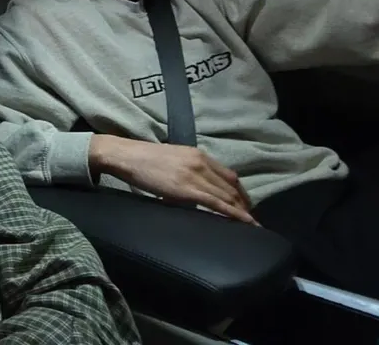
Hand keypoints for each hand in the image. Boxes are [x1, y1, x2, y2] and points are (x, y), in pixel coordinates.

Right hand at [89, 135, 257, 224]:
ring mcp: (196, 176)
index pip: (228, 174)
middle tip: (251, 217)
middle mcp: (202, 163)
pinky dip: (234, 213)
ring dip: (242, 210)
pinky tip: (243, 222)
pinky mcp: (188, 189)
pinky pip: (217, 203)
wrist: (127, 157)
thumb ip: (188, 171)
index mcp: (198, 155)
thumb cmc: (144, 160)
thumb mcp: (173, 160)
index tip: (245, 202)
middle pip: (231, 186)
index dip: (240, 191)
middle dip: (244, 203)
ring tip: (251, 223)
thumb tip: (195, 188)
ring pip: (227, 195)